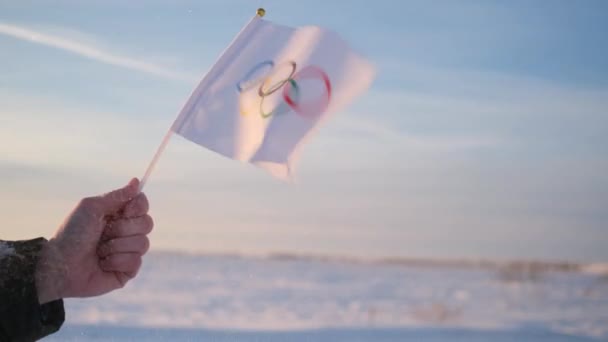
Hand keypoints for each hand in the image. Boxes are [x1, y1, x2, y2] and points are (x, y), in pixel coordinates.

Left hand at [35, 178, 153, 303]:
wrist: (60, 264)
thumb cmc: (72, 235)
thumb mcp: (91, 208)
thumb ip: (116, 195)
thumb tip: (136, 181)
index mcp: (118, 216)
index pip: (143, 205)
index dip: (138, 207)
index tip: (124, 210)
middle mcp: (127, 232)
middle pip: (147, 223)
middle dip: (123, 229)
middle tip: (104, 233)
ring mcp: (128, 252)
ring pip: (143, 244)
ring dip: (116, 246)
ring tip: (99, 251)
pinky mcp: (128, 271)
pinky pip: (135, 262)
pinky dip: (116, 261)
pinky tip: (103, 263)